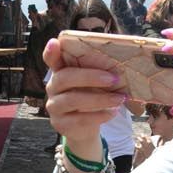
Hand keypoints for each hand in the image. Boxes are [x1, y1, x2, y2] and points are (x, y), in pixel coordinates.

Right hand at [41, 34, 127, 155]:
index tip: (55, 43)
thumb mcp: (93, 84)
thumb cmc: (91, 98)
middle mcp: (53, 88)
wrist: (84, 129)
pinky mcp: (60, 124)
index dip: (51, 52)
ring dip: (99, 99)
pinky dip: (99, 115)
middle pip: (64, 78)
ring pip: (72, 99)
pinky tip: (112, 112)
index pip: (51, 59)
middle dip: (90, 77)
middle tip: (113, 79)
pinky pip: (79, 119)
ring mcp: (54, 107)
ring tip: (119, 99)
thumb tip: (122, 62)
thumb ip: (98, 71)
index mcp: (60, 72)